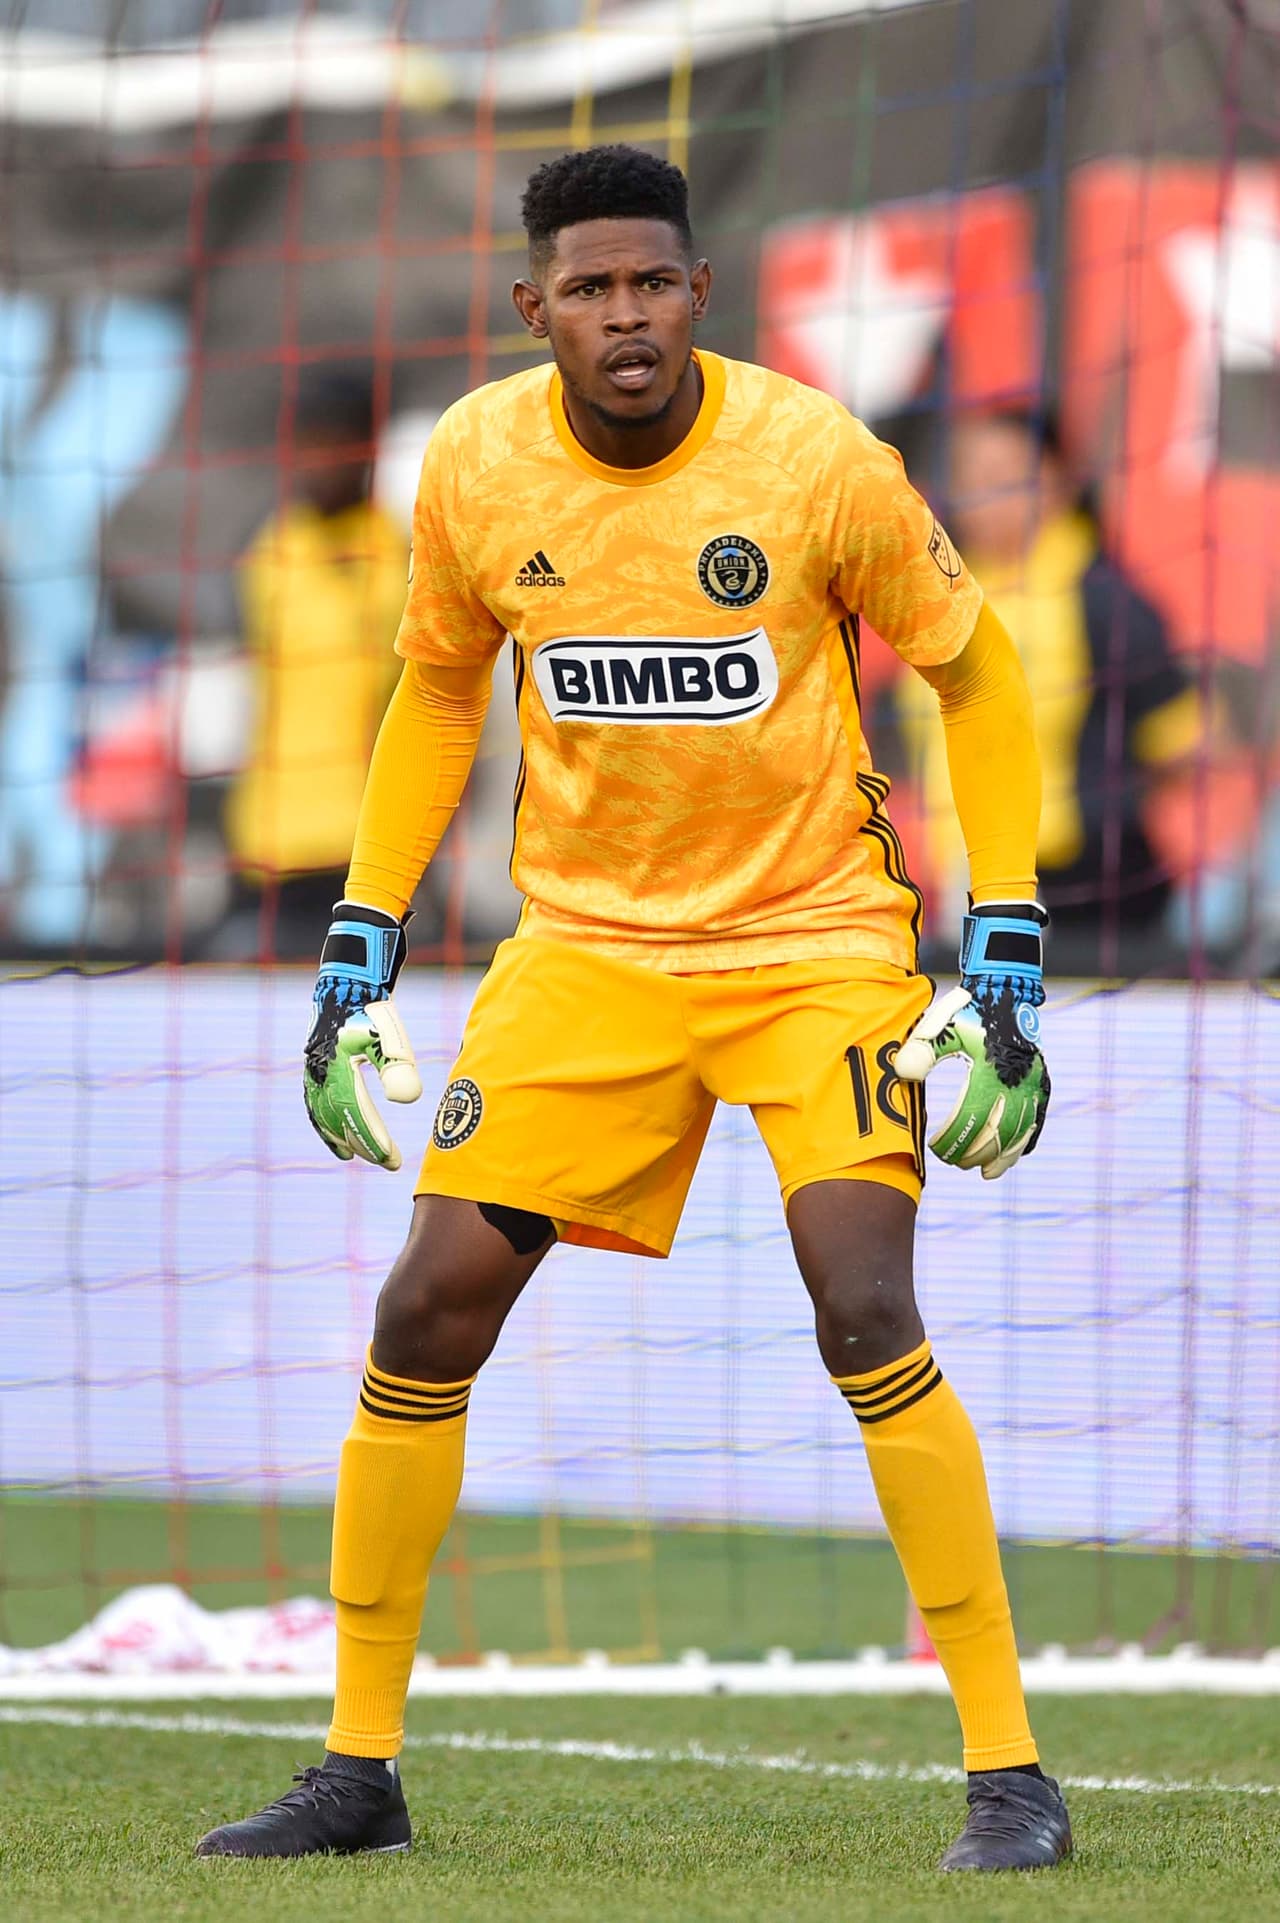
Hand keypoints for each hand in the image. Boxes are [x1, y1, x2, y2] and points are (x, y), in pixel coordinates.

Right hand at [303, 900, 421, 1170]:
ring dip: (338, 1136)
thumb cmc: (372, 1008)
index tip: (393, 1161)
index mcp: (336, 1069)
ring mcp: (313, 1070)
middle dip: (363, 1143)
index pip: (356, 1116)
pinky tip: (333, 1131)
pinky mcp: (314, 1066)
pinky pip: (314, 1102)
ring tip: (352, 1155)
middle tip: (387, 1162)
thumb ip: (396, 1066)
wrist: (347, 980)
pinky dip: (323, 1122)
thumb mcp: (388, 1035)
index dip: (373, 1140)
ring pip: (322, 1114)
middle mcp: (319, 1074)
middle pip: (339, 1120)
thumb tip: (406, 1101)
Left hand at [896, 901, 1049, 1180]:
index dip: (954, 1141)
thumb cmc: (966, 1010)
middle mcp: (1017, 1082)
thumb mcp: (940, 1025)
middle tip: (956, 1164)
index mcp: (990, 1071)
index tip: (937, 1151)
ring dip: (1004, 1155)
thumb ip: (921, 1048)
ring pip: (1022, 1130)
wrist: (1004, 988)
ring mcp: (1033, 1083)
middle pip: (998, 1132)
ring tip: (986, 1174)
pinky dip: (1028, 1139)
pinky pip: (1039, 1117)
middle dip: (976, 1154)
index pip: (971, 1119)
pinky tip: (1019, 1154)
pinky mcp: (1041, 1081)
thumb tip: (902, 1074)